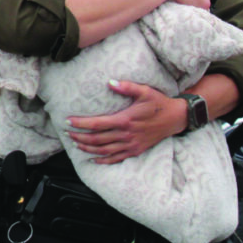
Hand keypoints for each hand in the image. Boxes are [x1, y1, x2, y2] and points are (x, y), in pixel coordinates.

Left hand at [68, 80, 183, 163]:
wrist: (176, 118)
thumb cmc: (158, 103)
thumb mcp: (145, 91)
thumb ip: (127, 86)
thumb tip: (110, 82)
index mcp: (125, 120)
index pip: (97, 124)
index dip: (81, 124)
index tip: (68, 121)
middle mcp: (126, 135)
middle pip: (97, 139)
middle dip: (79, 137)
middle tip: (66, 133)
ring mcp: (131, 145)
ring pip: (103, 151)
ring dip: (87, 148)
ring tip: (75, 143)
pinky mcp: (136, 151)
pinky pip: (116, 159)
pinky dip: (103, 160)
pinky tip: (93, 159)